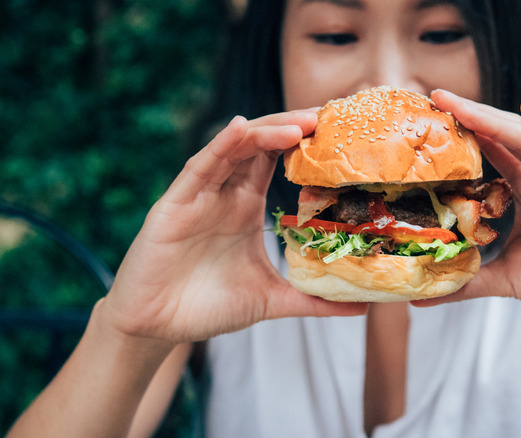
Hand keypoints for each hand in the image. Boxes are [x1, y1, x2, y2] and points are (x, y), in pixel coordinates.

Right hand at [102, 112, 366, 343]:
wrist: (157, 327)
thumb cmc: (208, 306)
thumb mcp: (271, 299)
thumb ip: (313, 300)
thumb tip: (361, 308)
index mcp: (245, 206)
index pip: (277, 160)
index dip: (305, 144)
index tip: (340, 135)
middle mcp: (224, 193)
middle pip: (260, 145)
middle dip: (291, 127)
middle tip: (326, 119)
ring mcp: (199, 195)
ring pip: (234, 148)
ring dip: (265, 132)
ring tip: (298, 125)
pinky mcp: (174, 204)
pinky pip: (199, 168)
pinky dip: (219, 146)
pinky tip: (239, 129)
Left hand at [423, 90, 520, 350]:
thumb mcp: (508, 280)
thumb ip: (468, 281)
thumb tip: (420, 298)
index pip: (489, 155)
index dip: (461, 136)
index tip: (426, 120)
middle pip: (502, 139)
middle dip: (470, 116)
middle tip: (435, 96)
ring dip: (494, 120)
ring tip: (461, 103)